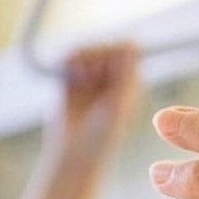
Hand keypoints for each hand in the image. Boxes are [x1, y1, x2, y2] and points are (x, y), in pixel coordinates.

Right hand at [18, 43, 138, 198]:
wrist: (74, 153)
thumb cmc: (101, 137)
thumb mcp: (117, 106)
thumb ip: (125, 77)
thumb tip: (132, 46)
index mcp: (130, 83)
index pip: (127, 49)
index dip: (112, 52)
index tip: (102, 68)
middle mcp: (112, 77)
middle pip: (105, 45)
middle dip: (93, 55)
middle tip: (88, 77)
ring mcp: (91, 77)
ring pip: (86, 48)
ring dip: (79, 58)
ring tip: (77, 78)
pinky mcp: (71, 79)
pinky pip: (68, 57)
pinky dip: (65, 62)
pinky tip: (66, 76)